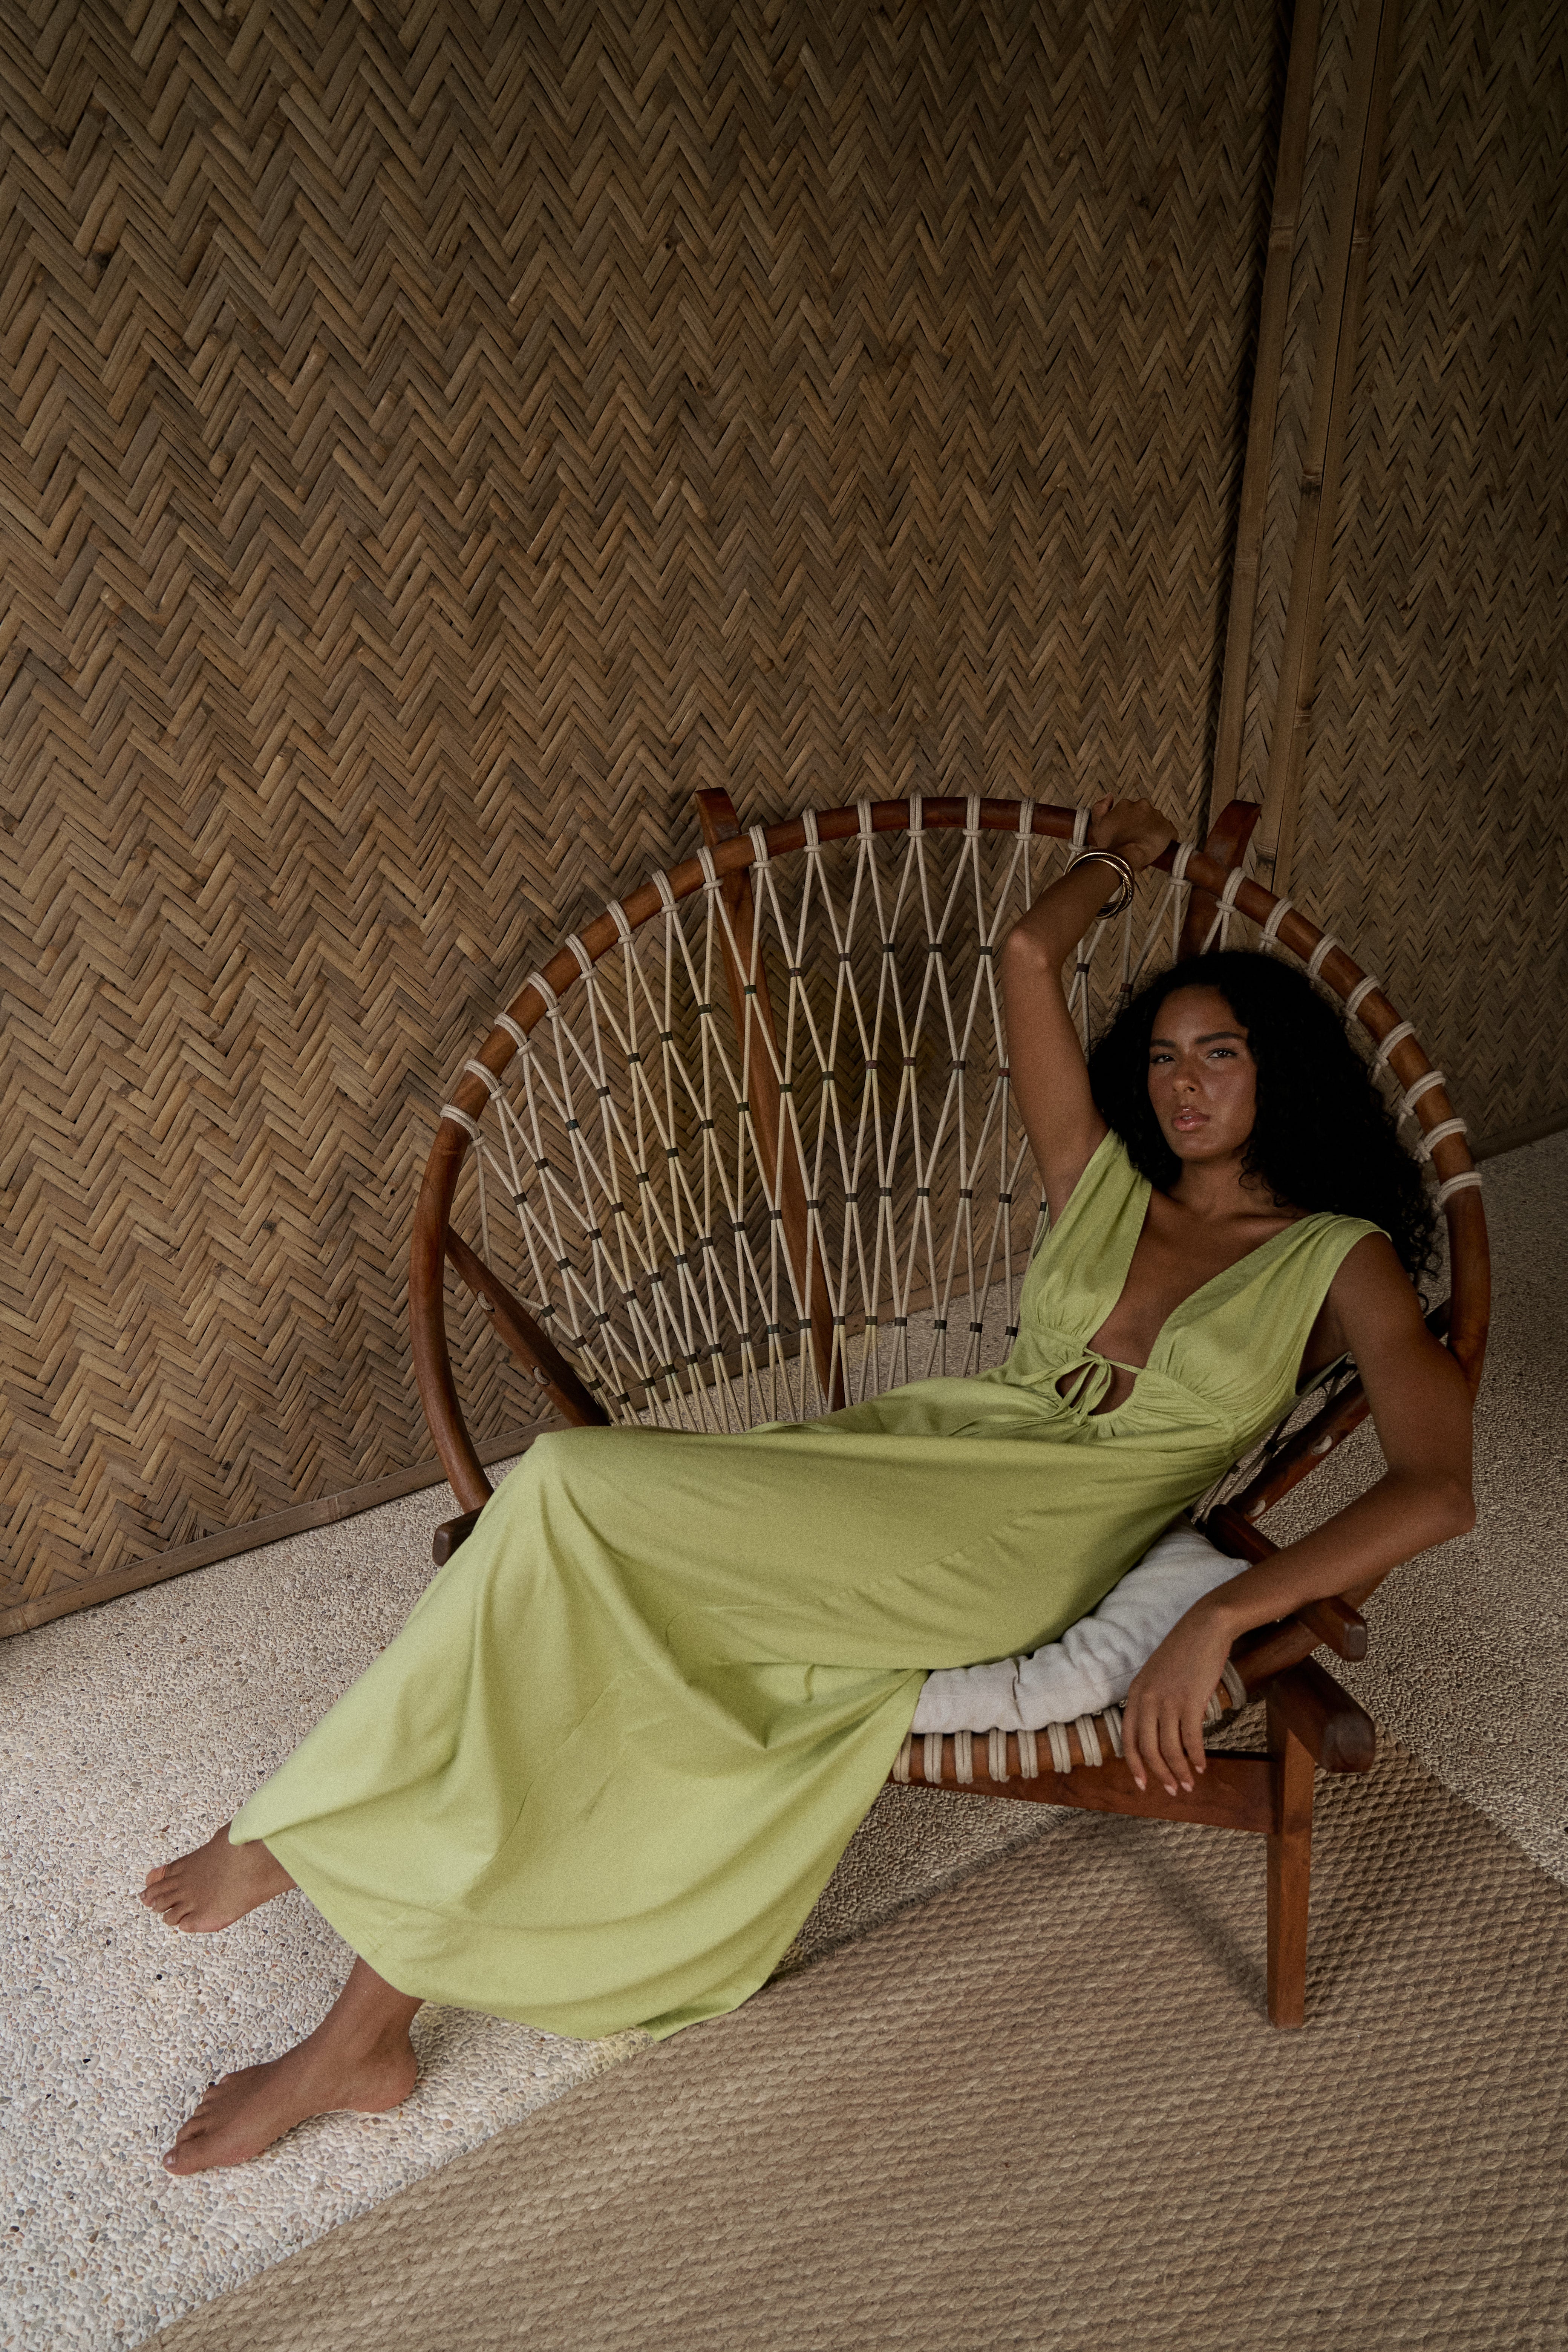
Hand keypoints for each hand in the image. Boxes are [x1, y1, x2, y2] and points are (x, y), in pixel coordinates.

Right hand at [1086, 794, 1175, 873]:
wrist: (1126, 857)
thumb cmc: (1110, 843)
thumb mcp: (1097, 824)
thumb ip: (1100, 807)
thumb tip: (1109, 796)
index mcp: (1127, 804)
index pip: (1130, 810)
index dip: (1128, 822)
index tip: (1125, 833)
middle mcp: (1143, 806)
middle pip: (1144, 814)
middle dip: (1141, 824)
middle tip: (1135, 839)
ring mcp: (1157, 816)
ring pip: (1156, 822)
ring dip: (1153, 830)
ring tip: (1145, 845)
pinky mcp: (1168, 828)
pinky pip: (1169, 832)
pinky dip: (1165, 839)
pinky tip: (1157, 847)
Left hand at [1120, 1596, 1233, 1796]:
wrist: (1205, 1627)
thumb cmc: (1183, 1652)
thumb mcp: (1156, 1675)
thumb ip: (1152, 1700)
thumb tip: (1156, 1731)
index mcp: (1135, 1694)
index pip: (1127, 1739)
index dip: (1135, 1765)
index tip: (1143, 1784)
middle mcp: (1147, 1699)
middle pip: (1148, 1749)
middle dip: (1160, 1774)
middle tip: (1173, 1789)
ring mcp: (1168, 1700)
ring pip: (1170, 1748)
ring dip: (1180, 1770)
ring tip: (1189, 1783)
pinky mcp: (1190, 1701)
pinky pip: (1191, 1739)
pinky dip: (1196, 1756)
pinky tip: (1202, 1766)